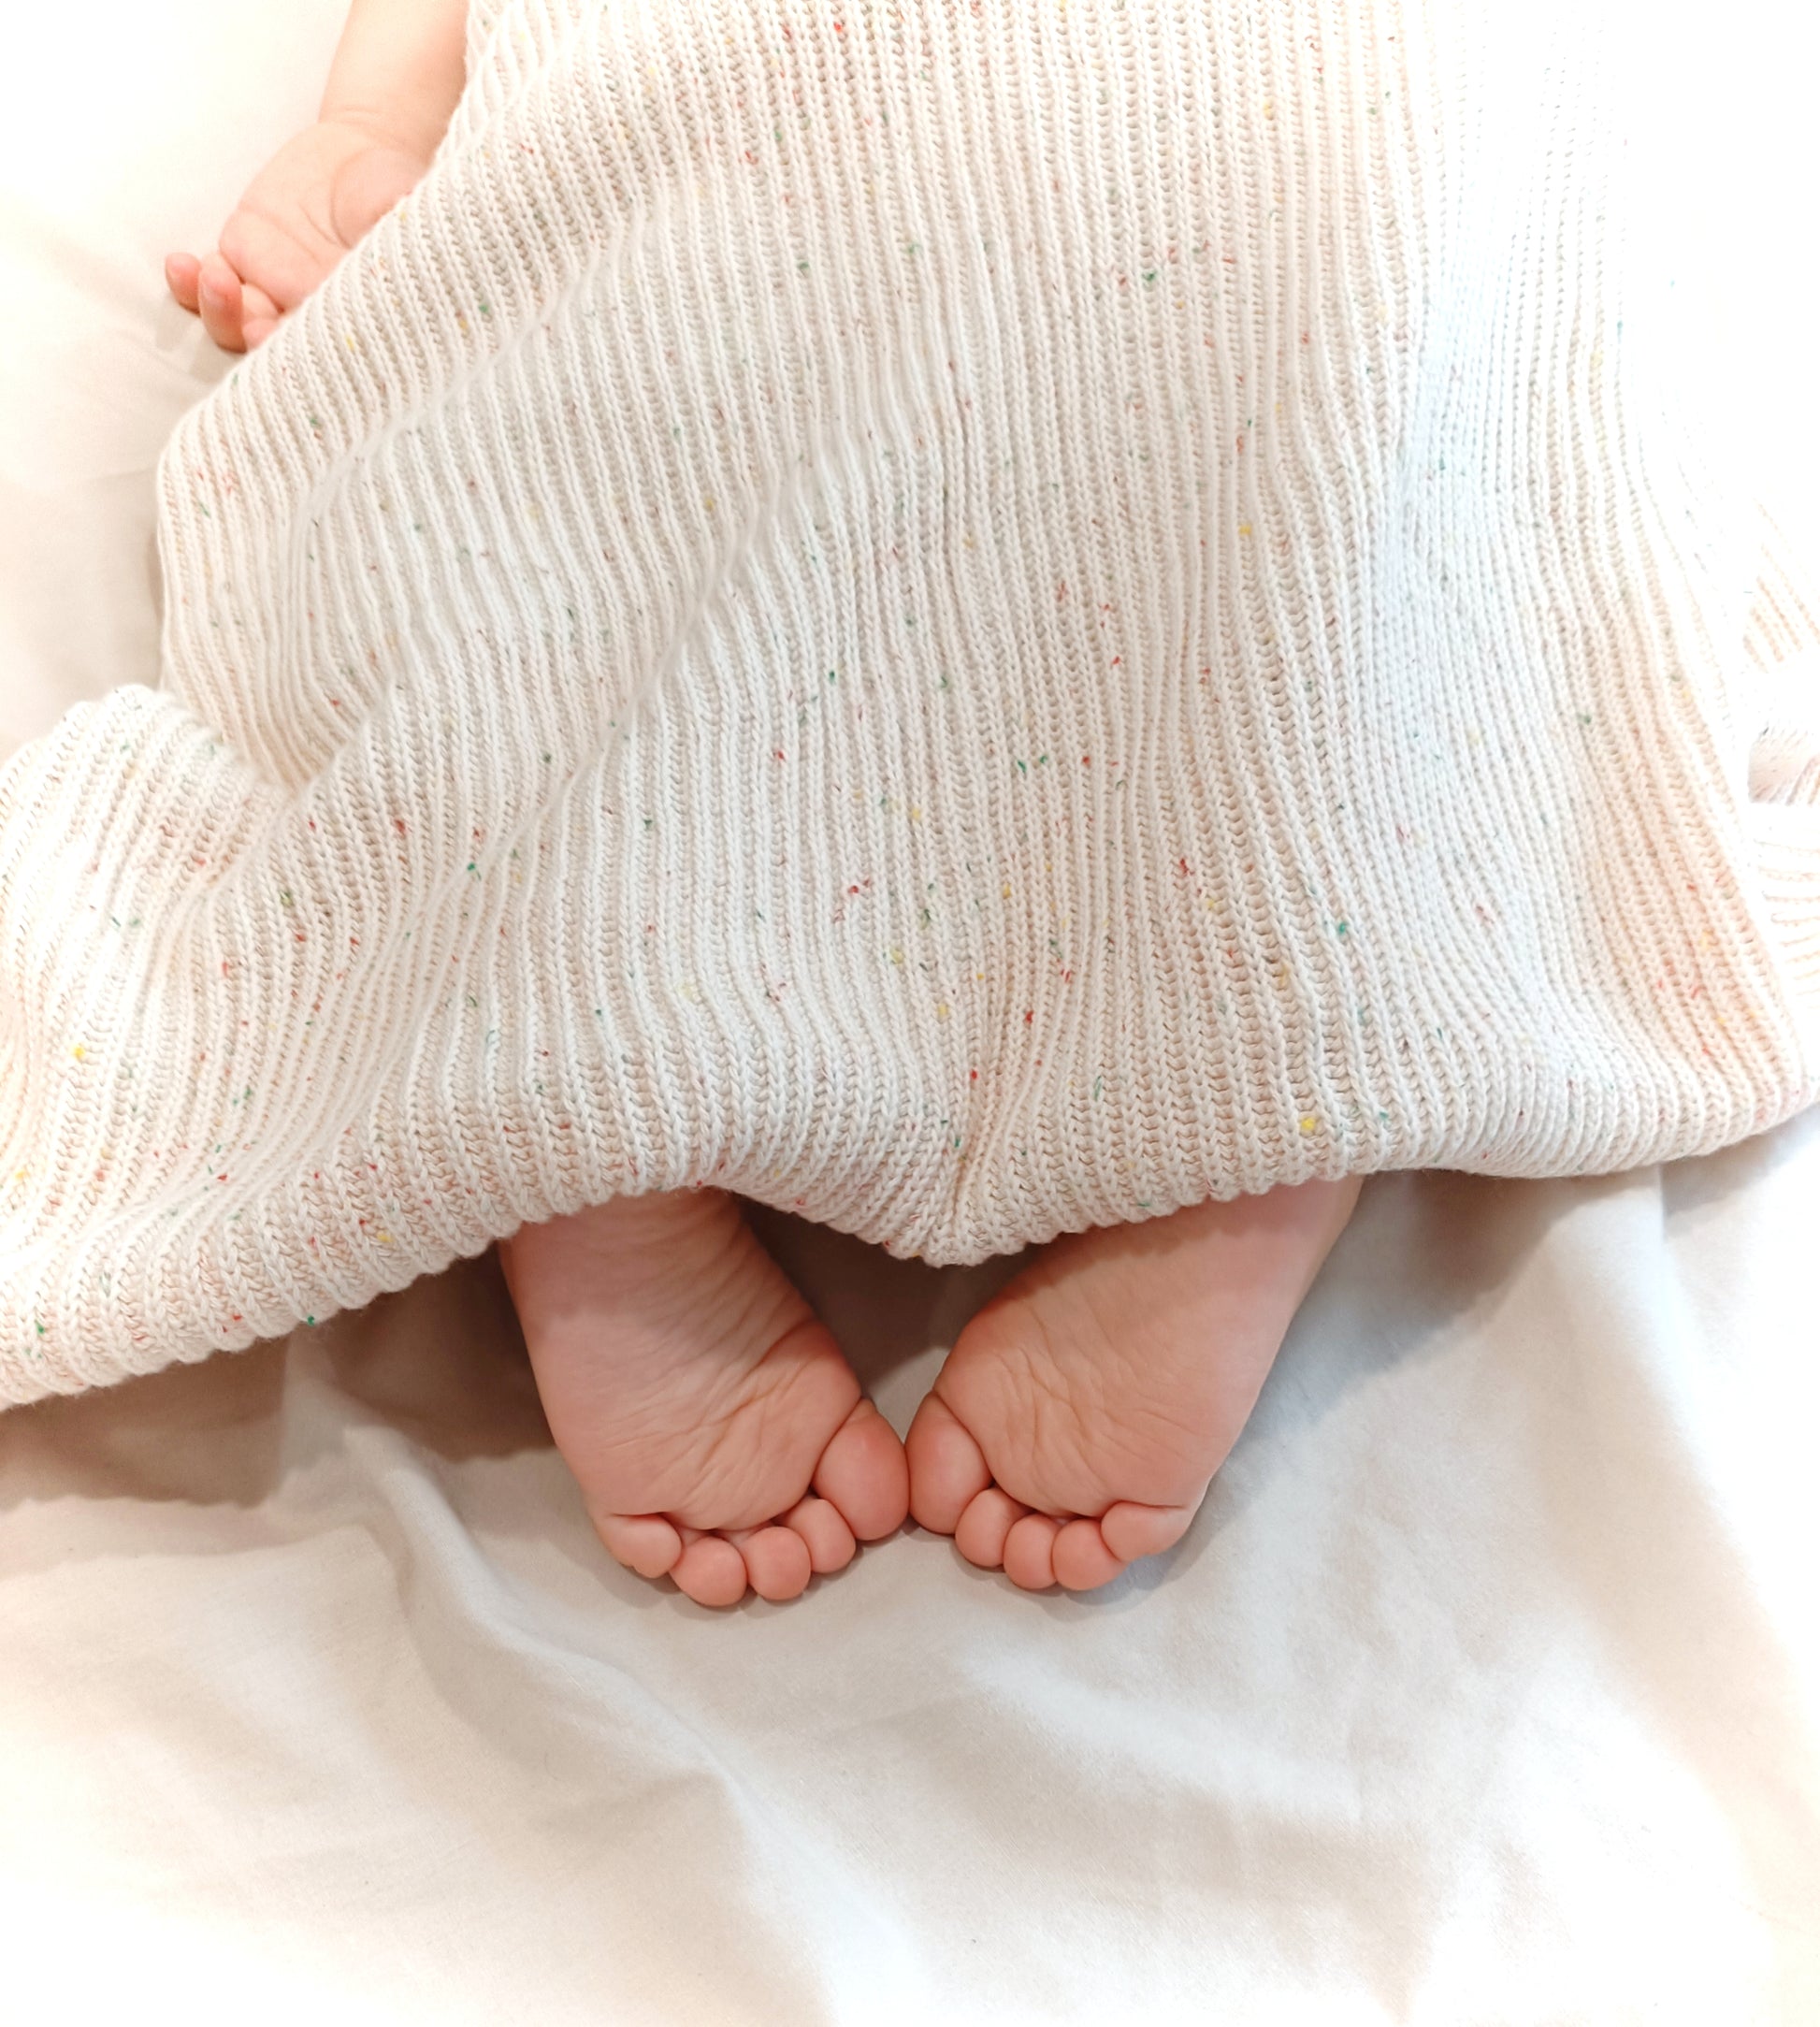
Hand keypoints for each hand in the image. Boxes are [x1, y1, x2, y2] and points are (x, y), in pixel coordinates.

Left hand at [165, 117, 430, 351]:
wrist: (358, 154)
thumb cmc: (391, 187)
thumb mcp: (402, 206)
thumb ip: (396, 236)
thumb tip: (398, 257)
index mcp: (358, 317)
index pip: (333, 351)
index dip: (314, 356)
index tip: (303, 345)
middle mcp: (313, 315)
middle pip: (279, 351)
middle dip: (262, 343)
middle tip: (255, 328)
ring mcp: (274, 292)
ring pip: (237, 325)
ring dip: (221, 312)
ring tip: (218, 279)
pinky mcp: (241, 260)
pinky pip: (206, 285)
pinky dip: (189, 285)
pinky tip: (182, 266)